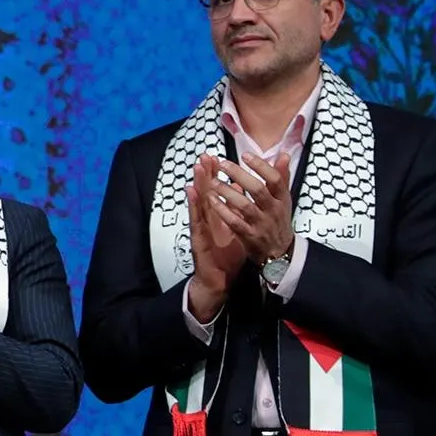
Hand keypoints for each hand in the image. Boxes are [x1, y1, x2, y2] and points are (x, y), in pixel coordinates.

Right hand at [185, 154, 247, 321]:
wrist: (219, 280)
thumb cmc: (227, 255)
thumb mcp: (238, 230)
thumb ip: (240, 211)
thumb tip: (244, 192)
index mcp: (219, 216)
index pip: (216, 192)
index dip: (216, 175)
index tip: (216, 157)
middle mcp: (208, 219)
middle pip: (206, 192)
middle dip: (205, 174)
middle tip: (204, 155)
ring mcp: (202, 227)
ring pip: (199, 202)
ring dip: (198, 183)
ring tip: (197, 167)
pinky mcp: (198, 237)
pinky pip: (196, 219)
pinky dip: (194, 205)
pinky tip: (191, 192)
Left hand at [204, 153, 296, 265]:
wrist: (279, 251)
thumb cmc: (277, 219)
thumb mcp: (283, 199)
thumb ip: (282, 176)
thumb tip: (283, 154)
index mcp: (282, 199)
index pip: (275, 180)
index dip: (261, 166)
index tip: (245, 155)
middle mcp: (273, 210)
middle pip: (258, 190)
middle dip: (239, 175)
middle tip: (223, 164)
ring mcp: (261, 224)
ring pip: (245, 206)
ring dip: (227, 192)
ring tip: (213, 181)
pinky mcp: (249, 236)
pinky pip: (235, 222)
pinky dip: (223, 211)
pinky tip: (212, 200)